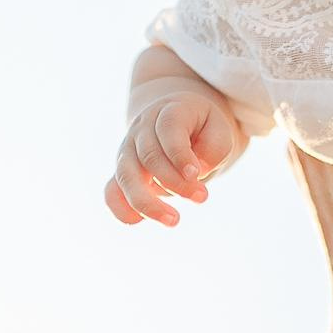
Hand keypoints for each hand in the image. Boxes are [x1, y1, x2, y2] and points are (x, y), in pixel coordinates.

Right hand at [106, 81, 244, 226]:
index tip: (196, 174)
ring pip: (127, 176)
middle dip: (175, 182)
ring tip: (173, 220)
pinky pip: (112, 191)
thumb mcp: (220, 130)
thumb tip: (195, 173)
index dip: (180, 153)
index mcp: (169, 111)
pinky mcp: (123, 172)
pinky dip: (120, 207)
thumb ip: (214, 148)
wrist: (178, 123)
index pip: (168, 128)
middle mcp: (143, 129)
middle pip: (149, 156)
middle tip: (202, 197)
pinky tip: (135, 221)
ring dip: (147, 202)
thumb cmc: (203, 129)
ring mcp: (128, 150)